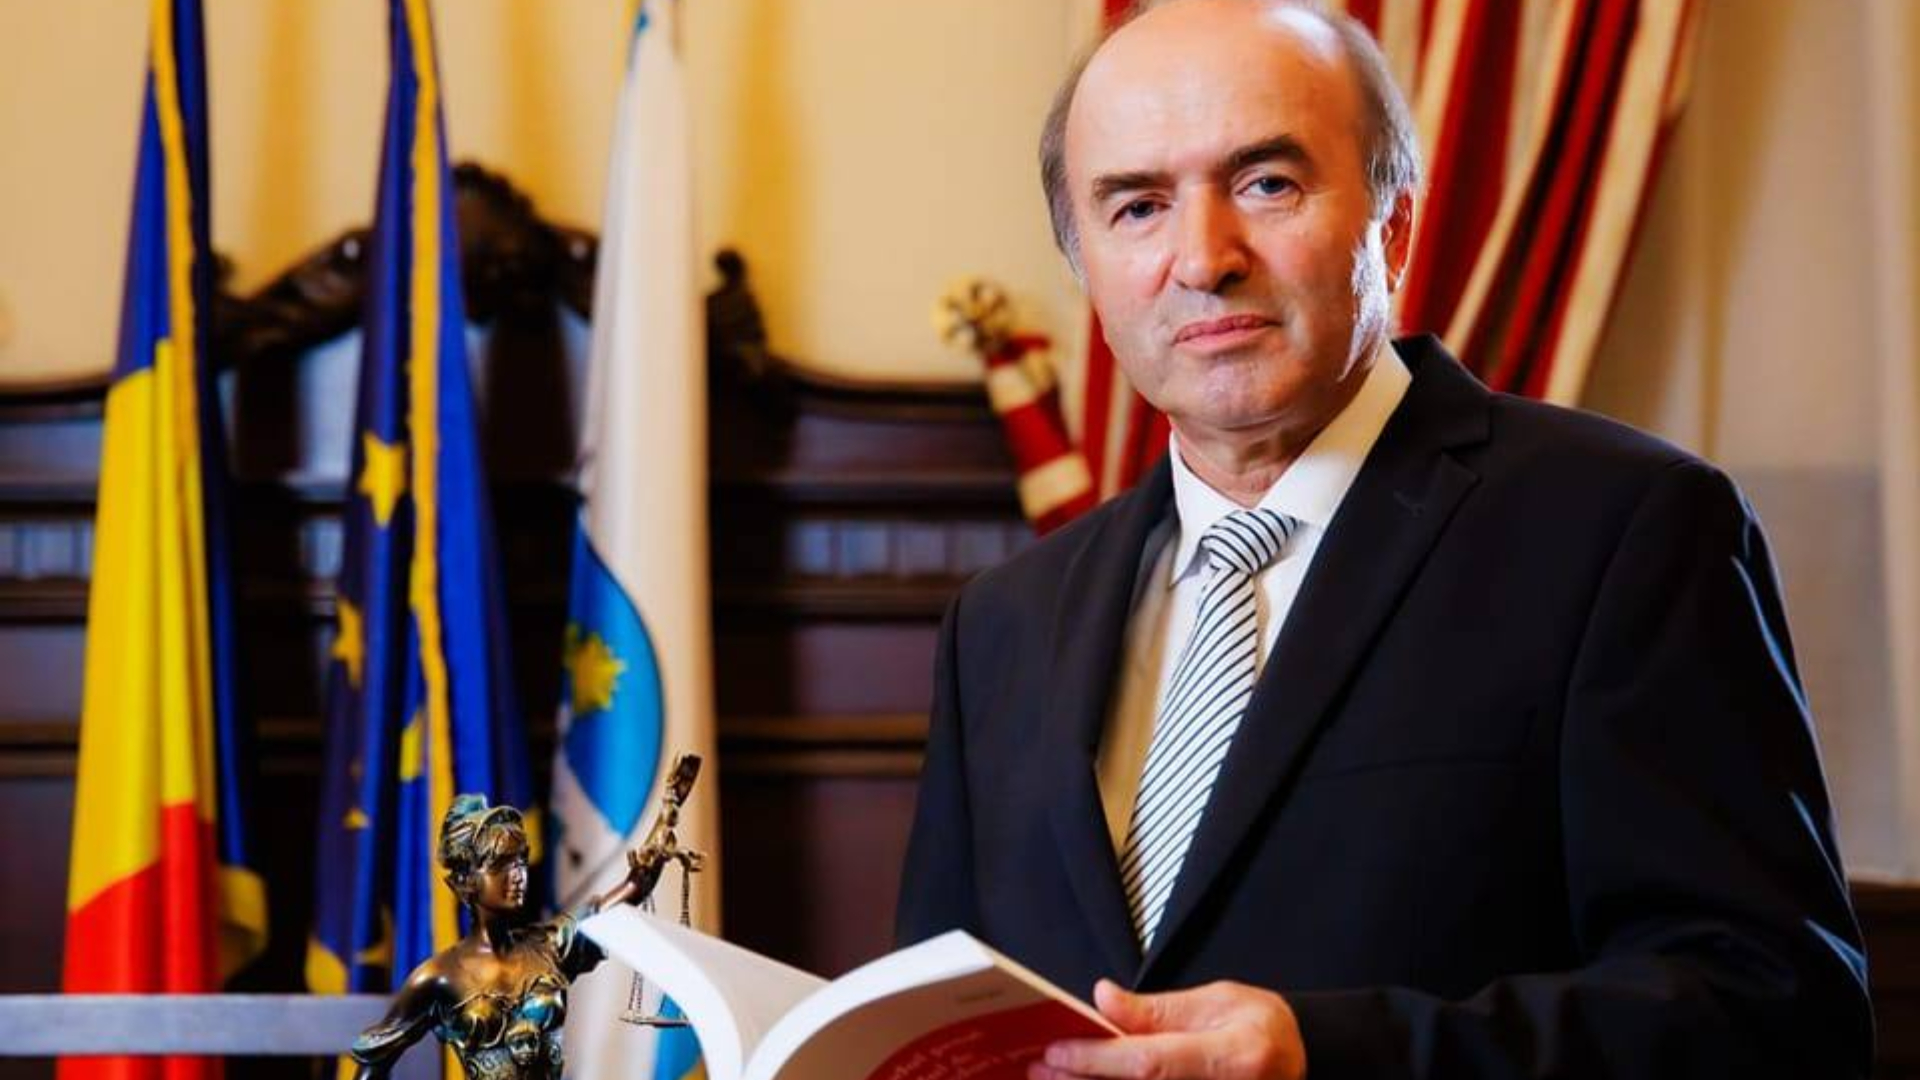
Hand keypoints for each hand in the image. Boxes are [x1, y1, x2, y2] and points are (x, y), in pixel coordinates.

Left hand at [1031, 979, 1305, 1079]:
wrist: (1303, 1061)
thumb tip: (1104, 1000)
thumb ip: (1157, 1010)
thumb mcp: (1217, 1001)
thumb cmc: (1265, 1029)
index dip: (1097, 1060)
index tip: (1057, 1051)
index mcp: (1233, 1057)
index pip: (1149, 1064)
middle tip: (1040, 1069)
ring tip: (1054, 1079)